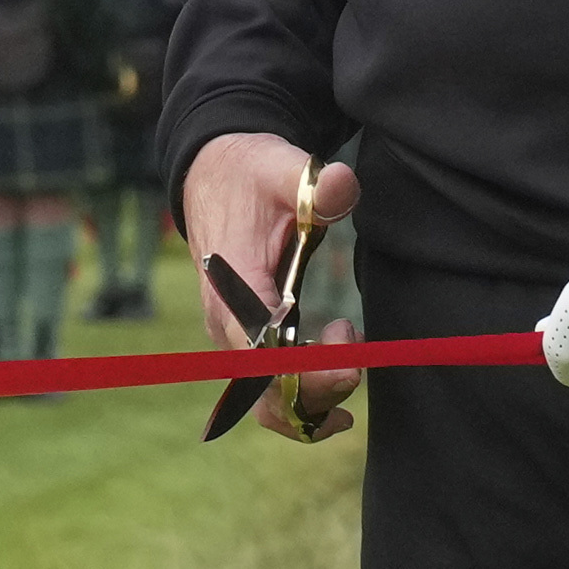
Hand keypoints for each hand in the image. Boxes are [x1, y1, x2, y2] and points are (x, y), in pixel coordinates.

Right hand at [183, 131, 358, 439]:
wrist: (211, 178)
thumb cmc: (248, 175)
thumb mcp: (281, 168)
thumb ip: (314, 183)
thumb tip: (343, 183)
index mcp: (232, 285)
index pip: (258, 349)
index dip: (300, 371)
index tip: (348, 366)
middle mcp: (226, 322)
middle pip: (262, 389)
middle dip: (314, 394)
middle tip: (357, 367)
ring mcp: (233, 336)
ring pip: (265, 399)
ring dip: (312, 399)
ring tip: (352, 363)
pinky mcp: (246, 340)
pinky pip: (269, 390)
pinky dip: (303, 400)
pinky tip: (339, 387)